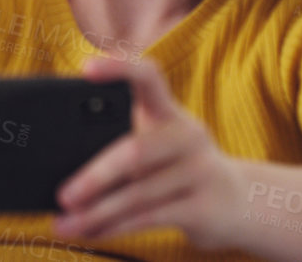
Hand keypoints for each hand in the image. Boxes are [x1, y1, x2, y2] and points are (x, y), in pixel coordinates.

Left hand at [53, 56, 248, 249]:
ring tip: (65, 224)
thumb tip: (60, 173)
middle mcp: (189, 135)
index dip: (119, 68)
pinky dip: (115, 227)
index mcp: (169, 111)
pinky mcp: (205, 207)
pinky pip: (150, 218)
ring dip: (97, 213)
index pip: (148, 77)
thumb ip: (119, 146)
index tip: (86, 69)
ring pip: (139, 194)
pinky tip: (91, 232)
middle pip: (135, 152)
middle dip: (94, 176)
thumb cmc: (177, 168)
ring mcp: (200, 171)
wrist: (241, 202)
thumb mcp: (157, 147)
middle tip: (63, 196)